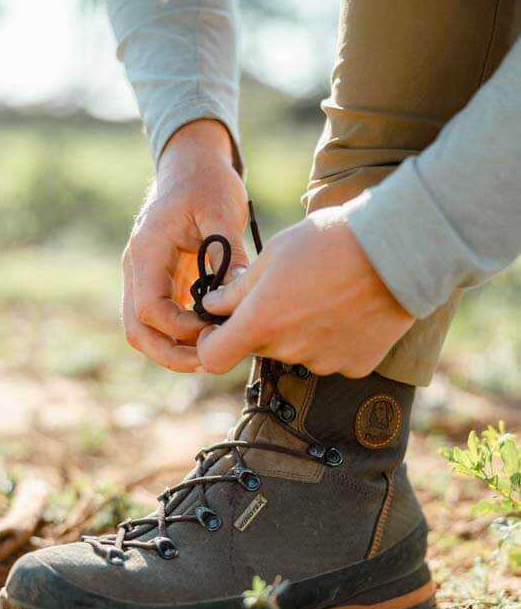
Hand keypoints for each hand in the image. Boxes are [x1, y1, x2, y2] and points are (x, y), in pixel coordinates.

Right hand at [122, 120, 247, 370]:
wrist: (192, 168)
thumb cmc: (207, 183)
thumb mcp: (221, 208)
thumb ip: (227, 251)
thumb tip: (237, 293)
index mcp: (147, 249)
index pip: (149, 306)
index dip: (178, 328)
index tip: (213, 329)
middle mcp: (137, 267)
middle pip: (137, 328)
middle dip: (169, 353)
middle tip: (207, 363)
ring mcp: (145, 277)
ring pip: (144, 330)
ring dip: (172, 351)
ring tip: (210, 357)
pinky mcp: (160, 283)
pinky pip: (161, 320)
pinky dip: (179, 337)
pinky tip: (210, 339)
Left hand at [197, 206, 414, 376]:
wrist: (397, 251)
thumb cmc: (329, 242)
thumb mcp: (274, 254)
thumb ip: (238, 289)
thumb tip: (215, 305)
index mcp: (261, 323)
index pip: (214, 358)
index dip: (211, 343)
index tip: (218, 326)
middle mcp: (288, 350)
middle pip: (260, 347)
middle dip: (263, 324)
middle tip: (288, 290)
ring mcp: (324, 362)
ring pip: (298, 351)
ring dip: (301, 331)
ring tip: (326, 293)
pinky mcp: (355, 366)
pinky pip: (333, 356)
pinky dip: (335, 339)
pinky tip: (350, 309)